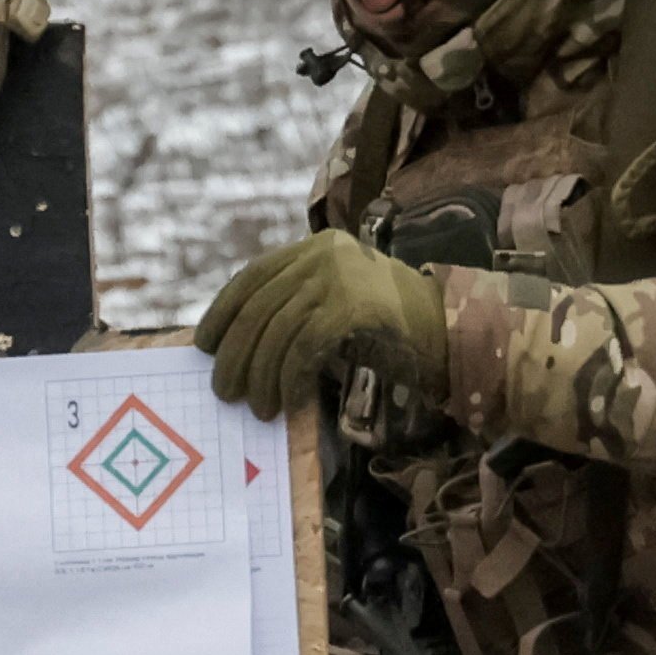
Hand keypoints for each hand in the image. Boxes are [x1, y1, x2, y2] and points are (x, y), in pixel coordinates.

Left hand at [196, 233, 448, 421]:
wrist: (452, 332)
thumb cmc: (393, 328)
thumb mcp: (337, 304)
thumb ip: (296, 309)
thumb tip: (238, 347)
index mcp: (316, 248)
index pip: (252, 276)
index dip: (222, 312)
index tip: (203, 345)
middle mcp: (323, 255)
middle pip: (258, 306)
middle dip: (235, 353)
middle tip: (223, 390)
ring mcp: (339, 278)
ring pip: (276, 330)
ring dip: (259, 375)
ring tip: (256, 406)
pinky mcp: (352, 308)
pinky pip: (302, 348)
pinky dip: (288, 379)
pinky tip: (286, 402)